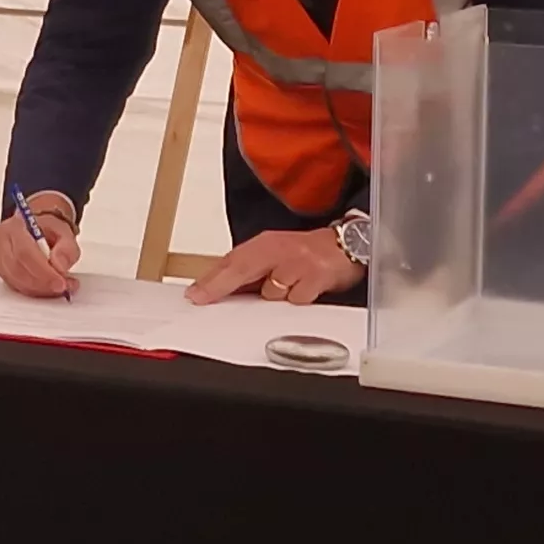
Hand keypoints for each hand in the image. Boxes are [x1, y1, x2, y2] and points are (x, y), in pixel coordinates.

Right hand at [0, 194, 81, 298]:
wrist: (39, 232)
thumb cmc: (47, 231)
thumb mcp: (64, 233)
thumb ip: (66, 248)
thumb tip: (59, 265)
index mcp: (14, 227)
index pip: (24, 253)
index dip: (43, 272)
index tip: (60, 283)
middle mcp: (2, 242)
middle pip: (17, 270)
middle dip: (42, 284)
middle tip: (62, 287)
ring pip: (16, 282)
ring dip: (39, 289)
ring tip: (59, 287)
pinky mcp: (2, 273)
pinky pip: (16, 287)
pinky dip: (34, 291)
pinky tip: (48, 289)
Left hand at [188, 225, 361, 308]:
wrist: (348, 246)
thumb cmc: (307, 253)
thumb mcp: (274, 256)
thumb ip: (251, 272)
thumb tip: (220, 291)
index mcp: (266, 243)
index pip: (232, 261)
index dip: (211, 279)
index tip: (194, 295)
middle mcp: (279, 250)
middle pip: (242, 269)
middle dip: (220, 286)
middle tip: (203, 299)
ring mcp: (298, 263)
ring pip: (272, 292)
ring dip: (275, 297)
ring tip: (289, 287)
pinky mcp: (317, 277)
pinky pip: (297, 300)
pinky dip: (298, 301)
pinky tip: (306, 291)